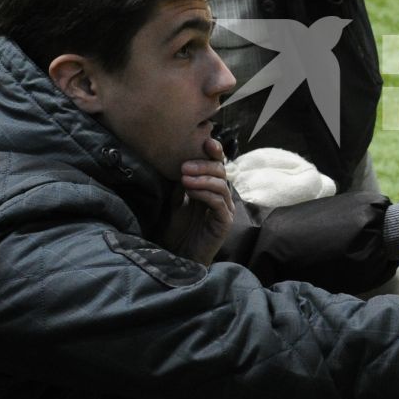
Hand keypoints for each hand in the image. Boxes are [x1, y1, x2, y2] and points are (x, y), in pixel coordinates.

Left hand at [163, 136, 233, 265]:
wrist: (178, 258)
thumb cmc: (176, 232)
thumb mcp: (174, 201)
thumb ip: (180, 184)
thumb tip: (177, 160)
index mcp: (210, 189)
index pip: (216, 165)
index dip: (214, 152)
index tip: (205, 140)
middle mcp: (220, 197)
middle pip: (221, 171)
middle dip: (204, 164)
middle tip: (185, 165)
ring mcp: (225, 209)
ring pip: (221, 184)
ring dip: (203, 177)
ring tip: (184, 176)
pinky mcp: (224, 222)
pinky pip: (219, 202)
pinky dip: (205, 193)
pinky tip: (191, 190)